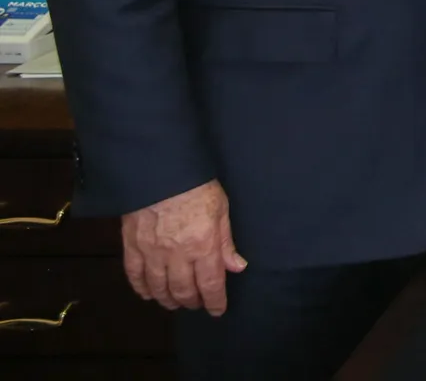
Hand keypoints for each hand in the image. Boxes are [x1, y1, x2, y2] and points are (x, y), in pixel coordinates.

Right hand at [121, 180, 246, 314]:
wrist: (159, 171)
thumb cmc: (197, 187)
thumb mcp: (221, 209)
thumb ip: (226, 241)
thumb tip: (237, 267)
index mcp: (203, 245)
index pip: (210, 284)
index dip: (215, 302)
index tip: (218, 310)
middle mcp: (177, 255)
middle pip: (183, 290)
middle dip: (192, 301)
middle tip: (196, 304)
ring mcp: (152, 253)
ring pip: (159, 287)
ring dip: (168, 299)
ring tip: (175, 302)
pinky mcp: (132, 247)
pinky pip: (135, 276)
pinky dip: (142, 289)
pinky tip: (149, 294)